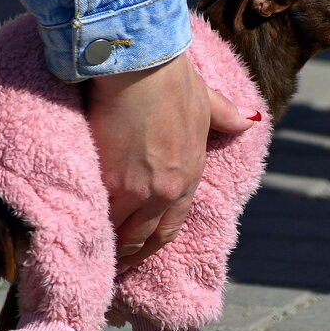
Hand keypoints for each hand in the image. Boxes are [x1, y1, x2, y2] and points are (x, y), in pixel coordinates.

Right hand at [84, 53, 257, 271]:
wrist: (141, 65)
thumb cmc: (171, 77)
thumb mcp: (206, 99)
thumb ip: (226, 116)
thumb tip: (250, 121)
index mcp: (189, 175)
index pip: (170, 227)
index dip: (150, 244)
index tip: (135, 253)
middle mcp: (167, 190)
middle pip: (144, 239)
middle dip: (127, 256)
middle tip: (109, 265)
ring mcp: (139, 190)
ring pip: (120, 234)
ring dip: (107, 247)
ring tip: (90, 254)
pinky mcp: (111, 181)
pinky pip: (100, 216)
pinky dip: (91, 228)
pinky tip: (79, 234)